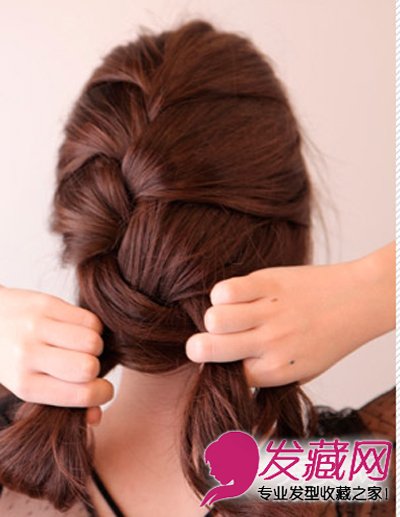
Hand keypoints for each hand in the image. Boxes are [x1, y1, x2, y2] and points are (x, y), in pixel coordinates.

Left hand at [0, 286, 113, 424]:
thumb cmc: (16, 359)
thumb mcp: (32, 386)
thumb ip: (65, 403)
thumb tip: (95, 418)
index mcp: (26, 385)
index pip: (81, 394)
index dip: (103, 393)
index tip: (103, 389)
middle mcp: (27, 356)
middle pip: (88, 368)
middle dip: (96, 369)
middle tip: (87, 365)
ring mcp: (36, 327)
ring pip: (92, 341)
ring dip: (95, 346)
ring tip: (82, 347)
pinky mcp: (45, 304)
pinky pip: (89, 319)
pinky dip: (92, 327)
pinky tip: (79, 330)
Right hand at [185, 243, 394, 386]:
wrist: (359, 300)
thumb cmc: (328, 338)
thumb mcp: (303, 370)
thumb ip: (267, 375)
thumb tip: (229, 372)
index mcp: (278, 370)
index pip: (227, 374)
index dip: (221, 366)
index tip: (225, 357)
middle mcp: (270, 343)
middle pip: (209, 349)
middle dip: (199, 347)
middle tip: (205, 341)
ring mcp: (269, 312)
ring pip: (214, 319)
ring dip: (215, 318)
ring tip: (229, 315)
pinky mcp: (268, 282)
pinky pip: (225, 290)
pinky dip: (223, 293)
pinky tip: (237, 296)